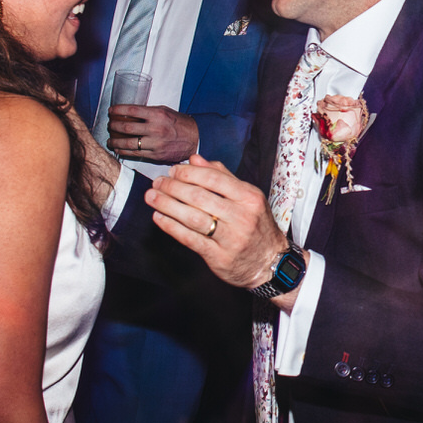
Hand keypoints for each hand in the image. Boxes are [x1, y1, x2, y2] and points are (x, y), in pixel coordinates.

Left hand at [107, 104, 199, 162]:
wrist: (195, 139)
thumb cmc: (180, 124)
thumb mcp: (165, 112)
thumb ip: (149, 112)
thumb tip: (130, 113)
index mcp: (157, 114)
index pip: (131, 110)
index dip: (117, 110)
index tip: (111, 111)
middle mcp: (155, 128)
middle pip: (126, 127)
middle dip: (113, 126)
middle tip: (109, 125)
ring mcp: (155, 143)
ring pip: (128, 143)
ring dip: (115, 142)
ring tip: (110, 141)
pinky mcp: (156, 155)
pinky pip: (135, 154)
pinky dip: (124, 151)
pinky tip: (118, 149)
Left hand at [145, 154, 291, 291]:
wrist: (270, 263)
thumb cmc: (256, 226)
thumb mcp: (247, 198)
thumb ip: (222, 177)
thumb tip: (195, 160)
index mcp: (249, 198)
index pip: (213, 178)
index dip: (189, 173)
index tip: (173, 171)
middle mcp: (241, 217)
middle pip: (199, 197)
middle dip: (173, 187)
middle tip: (158, 183)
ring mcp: (231, 239)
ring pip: (192, 217)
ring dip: (167, 205)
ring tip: (152, 197)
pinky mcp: (219, 257)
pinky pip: (190, 239)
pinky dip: (171, 226)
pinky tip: (159, 217)